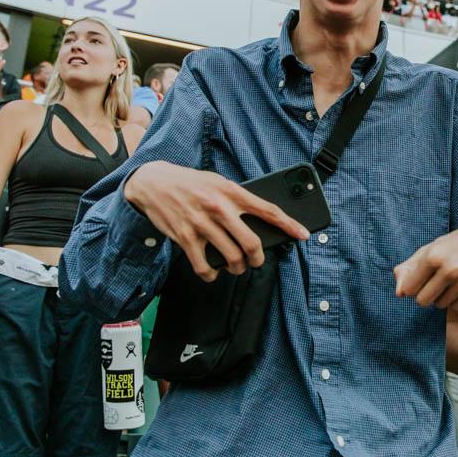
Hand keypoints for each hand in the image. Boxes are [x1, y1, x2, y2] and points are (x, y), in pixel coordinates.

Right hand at [124, 161, 308, 281]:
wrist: (154, 182)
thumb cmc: (192, 184)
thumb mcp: (219, 183)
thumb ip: (238, 200)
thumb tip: (260, 222)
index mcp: (232, 192)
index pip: (268, 210)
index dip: (290, 225)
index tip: (304, 235)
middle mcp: (219, 208)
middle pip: (252, 244)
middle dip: (259, 259)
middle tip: (257, 261)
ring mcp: (202, 224)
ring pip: (232, 258)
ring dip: (237, 268)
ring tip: (235, 266)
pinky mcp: (185, 238)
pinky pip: (205, 267)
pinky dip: (212, 274)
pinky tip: (213, 271)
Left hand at [394, 219, 457, 309]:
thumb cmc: (455, 244)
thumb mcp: (429, 249)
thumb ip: (407, 270)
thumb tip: (399, 294)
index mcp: (434, 256)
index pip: (409, 289)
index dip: (413, 285)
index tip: (422, 277)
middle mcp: (451, 269)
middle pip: (423, 301)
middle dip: (426, 293)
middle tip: (436, 280)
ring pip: (440, 305)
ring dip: (442, 296)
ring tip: (453, 279)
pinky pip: (456, 307)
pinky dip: (457, 298)